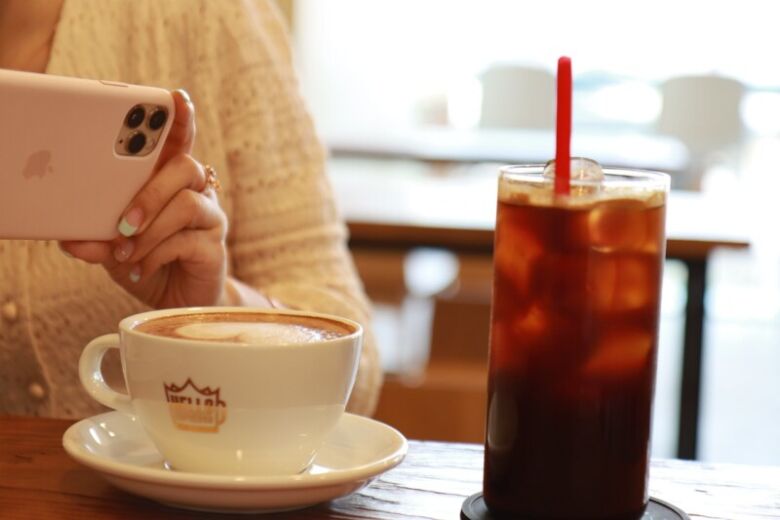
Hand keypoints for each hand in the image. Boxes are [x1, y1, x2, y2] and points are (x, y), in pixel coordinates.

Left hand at [60, 90, 228, 308]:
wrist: (177, 303)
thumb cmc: (149, 263)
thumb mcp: (114, 250)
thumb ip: (96, 240)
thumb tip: (69, 239)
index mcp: (172, 183)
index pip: (181, 142)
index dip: (182, 119)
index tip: (176, 98)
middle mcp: (197, 193)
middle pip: (185, 167)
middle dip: (150, 191)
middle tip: (123, 222)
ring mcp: (210, 219)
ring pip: (187, 204)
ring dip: (150, 228)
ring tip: (126, 251)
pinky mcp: (214, 247)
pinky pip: (187, 240)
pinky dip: (155, 255)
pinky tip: (139, 269)